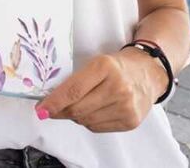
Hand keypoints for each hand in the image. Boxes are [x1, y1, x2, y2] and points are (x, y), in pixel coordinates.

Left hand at [35, 49, 168, 132]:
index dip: (54, 102)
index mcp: (105, 67)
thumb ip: (75, 80)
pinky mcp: (131, 121)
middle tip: (51, 109)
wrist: (149, 73)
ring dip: (75, 116)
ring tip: (80, 105)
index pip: (73, 90)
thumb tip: (50, 101)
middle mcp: (118, 87)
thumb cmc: (117, 66)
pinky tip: (94, 110)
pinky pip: (98, 128)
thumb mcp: (96, 63)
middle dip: (60, 111)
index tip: (41, 108)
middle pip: (78, 109)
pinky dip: (89, 121)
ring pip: (86, 121)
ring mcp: (126, 106)